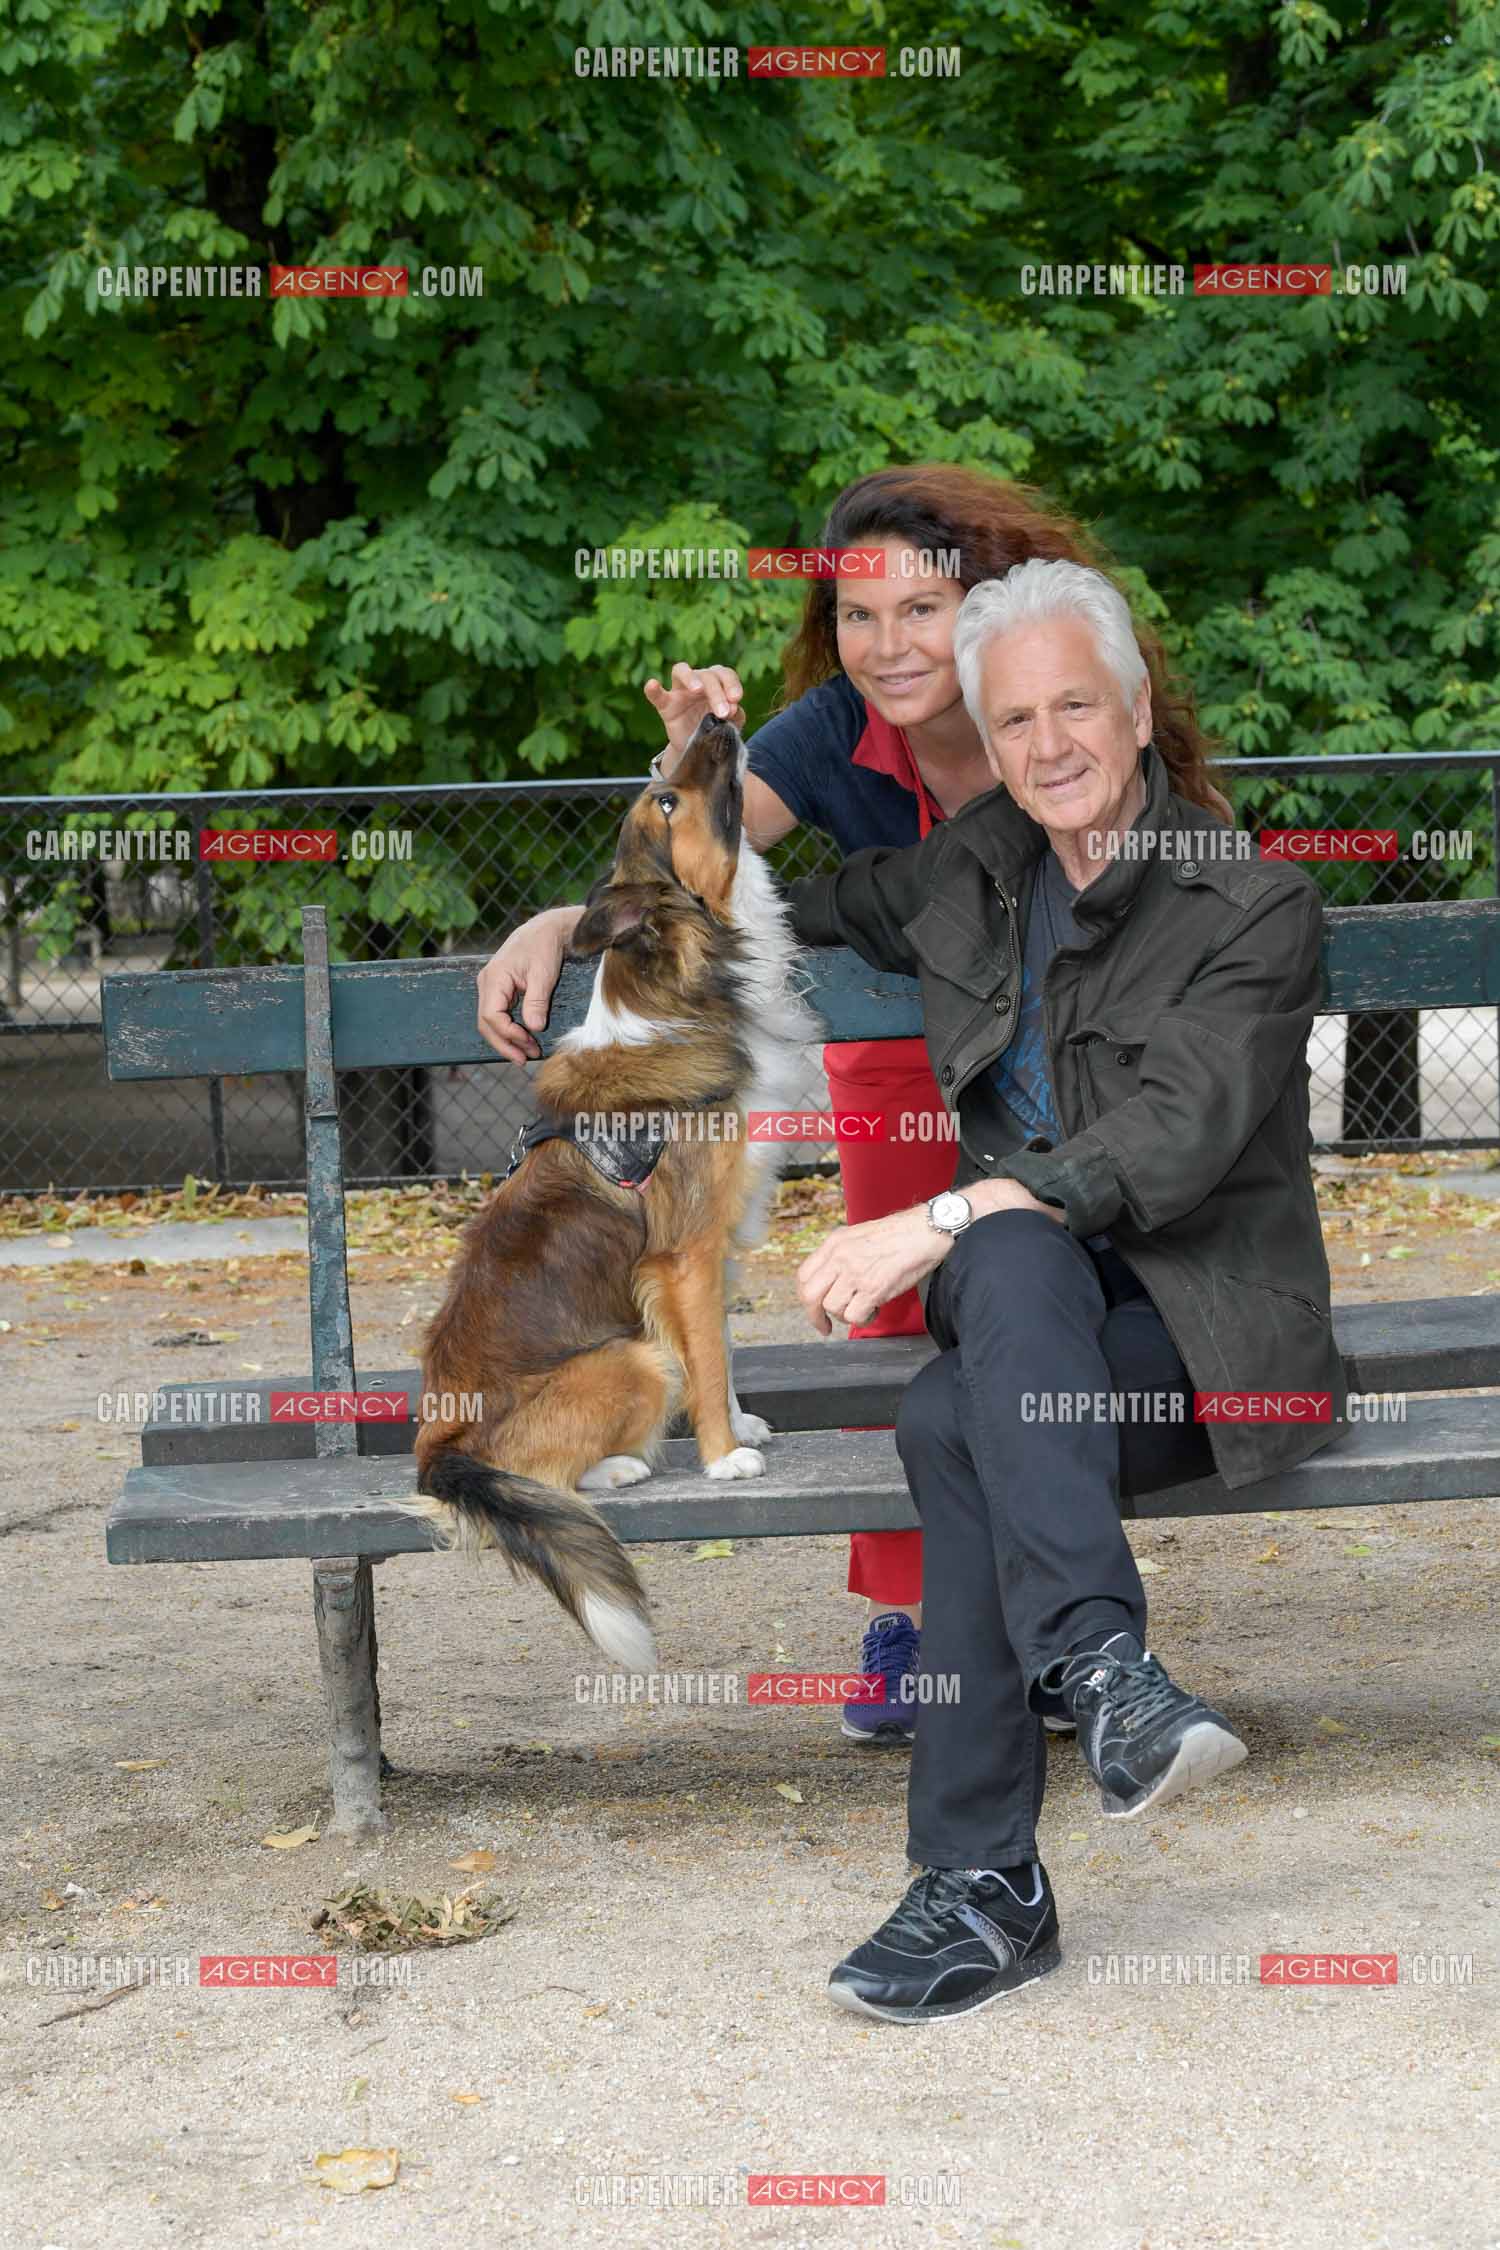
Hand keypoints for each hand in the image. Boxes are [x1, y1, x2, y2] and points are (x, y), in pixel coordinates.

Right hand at [475, 904, 582, 1062]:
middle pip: (486, 1023)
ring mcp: (491, 987)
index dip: (508, 1034)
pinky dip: (509, 1030)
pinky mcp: (500, 990)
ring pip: (491, 1022)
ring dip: (507, 1040)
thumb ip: (537, 1001)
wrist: (547, 930)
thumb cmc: (544, 946)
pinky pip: (498, 1015)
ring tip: (527, 1054)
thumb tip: (534, 1027)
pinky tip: (523, 1040)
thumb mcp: (544, 974)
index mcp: (493, 978)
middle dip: (505, 1044)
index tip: (529, 1043)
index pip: (491, 1016)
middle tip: (525, 1059)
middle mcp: (487, 983)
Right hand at [643, 662, 745, 757]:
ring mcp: (680, 691)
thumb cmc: (717, 729)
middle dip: (717, 692)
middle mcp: (698, 681)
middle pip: (706, 675)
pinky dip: (653, 689)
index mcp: (717, 682)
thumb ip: (735, 715)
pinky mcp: (666, 706)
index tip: (736, 699)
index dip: (731, 683)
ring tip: (697, 690)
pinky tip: (652, 684)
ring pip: (681, 671)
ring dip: (690, 677)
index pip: (725, 674)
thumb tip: (732, 709)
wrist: (700, 750)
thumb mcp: (732, 723)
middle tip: (723, 712)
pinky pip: (657, 695)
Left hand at [796, 1180, 1065, 1335]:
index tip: (815, 1309)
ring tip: (864, 1308)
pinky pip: (854, 1315)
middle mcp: (840, 1257)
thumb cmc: (901, 1234)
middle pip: (810, 1295)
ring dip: (847, 1315)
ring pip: (832, 1308)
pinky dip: (863, 1319)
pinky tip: (875, 1310)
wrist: (928, 1230)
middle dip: (816, 1316)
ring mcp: (855, 1272)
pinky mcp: (873, 1287)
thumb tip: (833, 1281)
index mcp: (835, 1243)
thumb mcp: (860, 1236)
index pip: (804, 1275)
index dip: (806, 1298)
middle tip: (826, 1326)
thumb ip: (842, 1256)